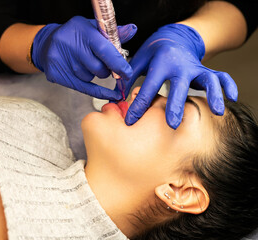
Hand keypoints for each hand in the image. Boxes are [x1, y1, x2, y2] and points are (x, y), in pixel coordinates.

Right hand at [32, 16, 136, 100]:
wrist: (46, 43)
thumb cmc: (75, 35)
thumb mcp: (93, 28)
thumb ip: (113, 32)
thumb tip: (132, 30)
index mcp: (82, 31)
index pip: (104, 50)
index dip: (118, 63)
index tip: (127, 73)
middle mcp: (70, 45)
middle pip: (98, 68)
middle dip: (106, 70)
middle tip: (104, 64)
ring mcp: (61, 61)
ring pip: (90, 78)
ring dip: (94, 74)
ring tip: (86, 64)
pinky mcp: (56, 74)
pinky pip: (84, 88)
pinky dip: (98, 91)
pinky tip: (110, 95)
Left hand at [121, 23, 237, 128]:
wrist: (173, 36)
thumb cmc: (154, 52)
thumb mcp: (139, 60)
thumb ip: (129, 76)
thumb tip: (118, 95)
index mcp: (160, 63)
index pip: (148, 87)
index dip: (138, 105)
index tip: (130, 121)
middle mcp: (179, 65)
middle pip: (179, 86)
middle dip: (175, 105)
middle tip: (172, 125)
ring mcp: (195, 67)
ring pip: (207, 79)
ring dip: (213, 94)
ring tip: (217, 111)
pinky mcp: (204, 70)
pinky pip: (221, 76)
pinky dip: (229, 85)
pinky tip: (232, 98)